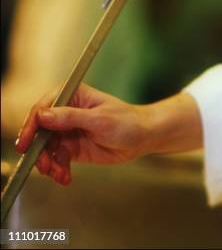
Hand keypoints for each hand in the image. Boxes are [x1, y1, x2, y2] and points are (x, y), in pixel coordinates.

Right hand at [15, 83, 152, 185]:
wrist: (144, 137)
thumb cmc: (128, 121)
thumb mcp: (100, 120)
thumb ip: (71, 118)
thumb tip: (43, 116)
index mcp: (72, 96)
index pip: (42, 109)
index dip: (31, 126)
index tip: (26, 144)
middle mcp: (66, 112)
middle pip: (40, 132)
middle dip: (39, 151)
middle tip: (45, 166)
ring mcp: (68, 131)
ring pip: (46, 149)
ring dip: (49, 163)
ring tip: (59, 174)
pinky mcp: (72, 148)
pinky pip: (57, 159)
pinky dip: (58, 170)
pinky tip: (65, 177)